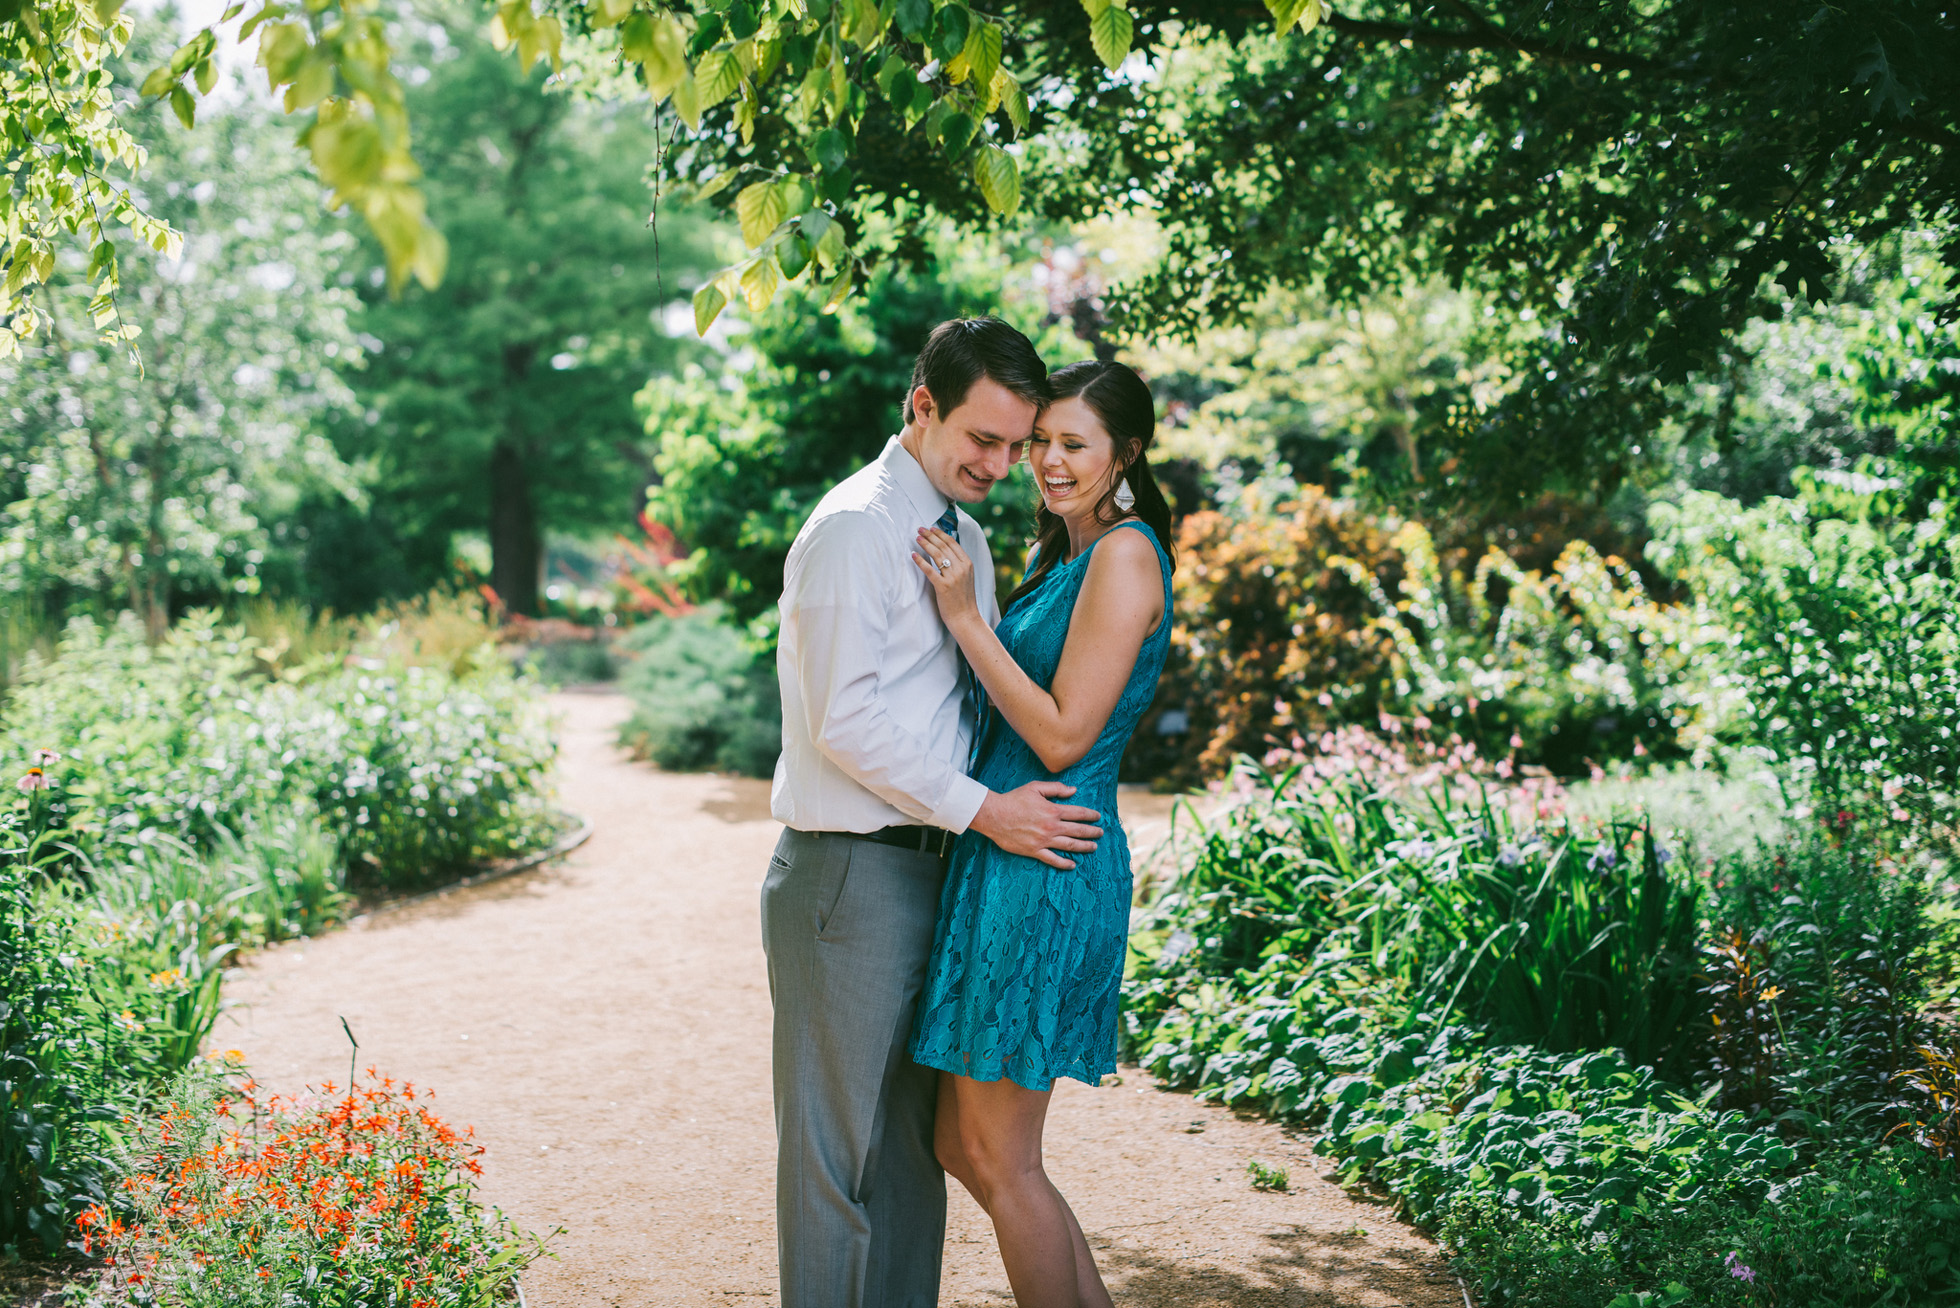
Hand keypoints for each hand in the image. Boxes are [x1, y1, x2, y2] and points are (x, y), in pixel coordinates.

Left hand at [912, 526, 979, 626]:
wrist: (965, 618)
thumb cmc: (964, 599)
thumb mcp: (966, 577)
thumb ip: (959, 564)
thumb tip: (947, 551)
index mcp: (968, 564)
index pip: (952, 543)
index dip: (940, 534)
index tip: (931, 528)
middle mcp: (961, 568)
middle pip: (943, 546)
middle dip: (930, 535)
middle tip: (920, 529)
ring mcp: (952, 577)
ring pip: (936, 555)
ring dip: (925, 544)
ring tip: (917, 538)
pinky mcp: (943, 586)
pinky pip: (929, 570)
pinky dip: (920, 561)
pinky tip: (913, 555)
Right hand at [969, 781, 1103, 870]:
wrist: (994, 815)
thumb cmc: (1014, 799)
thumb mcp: (1035, 787)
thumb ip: (1056, 788)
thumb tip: (1073, 790)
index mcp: (1053, 810)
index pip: (1078, 813)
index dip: (1091, 815)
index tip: (1098, 817)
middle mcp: (1051, 827)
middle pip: (1078, 831)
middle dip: (1092, 832)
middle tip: (1101, 833)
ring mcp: (1044, 840)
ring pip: (1069, 845)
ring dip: (1084, 847)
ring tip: (1093, 847)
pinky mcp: (1034, 851)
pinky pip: (1053, 859)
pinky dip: (1064, 863)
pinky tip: (1072, 864)